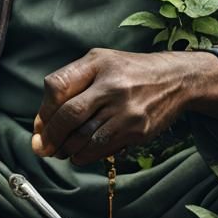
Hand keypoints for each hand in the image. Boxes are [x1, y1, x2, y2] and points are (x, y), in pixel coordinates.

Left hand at [30, 48, 217, 165]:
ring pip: (84, 137)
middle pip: (69, 115)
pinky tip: (79, 154)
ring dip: (66, 149)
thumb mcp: (100, 62)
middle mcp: (112, 85)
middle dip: (51, 136)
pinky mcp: (138, 129)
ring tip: (61, 151)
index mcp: (97, 63)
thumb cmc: (130, 71)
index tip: (41, 126)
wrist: (177, 79)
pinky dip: (85, 155)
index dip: (43, 111)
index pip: (58, 87)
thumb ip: (71, 84)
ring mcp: (126, 109)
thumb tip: (42, 123)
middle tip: (43, 147)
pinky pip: (102, 148)